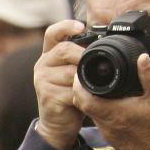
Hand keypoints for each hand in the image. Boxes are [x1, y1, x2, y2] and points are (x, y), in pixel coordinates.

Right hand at [33, 21, 89, 149]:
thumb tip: (107, 44)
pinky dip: (83, 94)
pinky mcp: (47, 96)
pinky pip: (70, 91)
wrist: (58, 124)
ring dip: (86, 79)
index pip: (53, 34)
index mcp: (50, 55)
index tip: (81, 26)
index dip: (66, 26)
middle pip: (64, 50)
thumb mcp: (75, 73)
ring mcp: (42, 81)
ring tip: (94, 85)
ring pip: (70, 72)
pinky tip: (88, 97)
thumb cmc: (70, 94)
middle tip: (98, 64)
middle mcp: (42, 65)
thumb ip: (83, 59)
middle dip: (84, 55)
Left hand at [84, 55, 149, 149]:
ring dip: (92, 101)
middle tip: (89, 77)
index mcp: (115, 112)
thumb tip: (142, 58)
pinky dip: (101, 111)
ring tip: (101, 88)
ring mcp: (108, 133)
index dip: (78, 85)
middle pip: (83, 105)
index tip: (83, 73)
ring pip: (90, 114)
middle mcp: (107, 124)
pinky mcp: (112, 138)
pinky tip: (113, 104)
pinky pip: (100, 122)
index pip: (83, 99)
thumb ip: (149, 75)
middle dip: (82, 90)